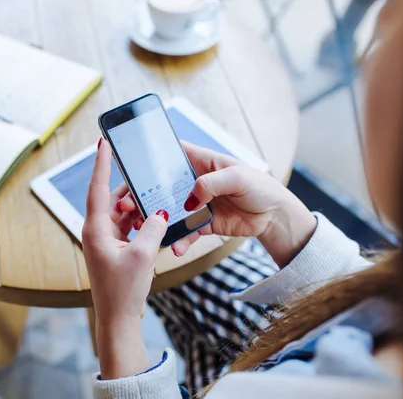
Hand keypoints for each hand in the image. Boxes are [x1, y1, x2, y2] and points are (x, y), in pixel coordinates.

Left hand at [82, 139, 167, 377]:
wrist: (118, 318)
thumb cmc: (124, 290)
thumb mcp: (143, 255)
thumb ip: (152, 228)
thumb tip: (160, 212)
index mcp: (95, 229)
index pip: (98, 188)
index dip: (101, 164)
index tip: (103, 143)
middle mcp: (96, 232)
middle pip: (111, 199)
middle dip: (128, 188)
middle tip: (143, 175)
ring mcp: (104, 241)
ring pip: (120, 213)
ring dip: (136, 208)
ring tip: (153, 200)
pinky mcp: (114, 250)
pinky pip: (126, 227)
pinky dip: (139, 222)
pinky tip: (153, 222)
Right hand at [116, 141, 316, 266]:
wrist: (274, 216)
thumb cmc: (260, 186)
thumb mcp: (238, 177)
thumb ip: (211, 183)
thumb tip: (190, 197)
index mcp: (200, 161)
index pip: (169, 155)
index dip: (149, 160)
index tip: (129, 170)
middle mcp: (193, 181)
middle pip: (161, 186)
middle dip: (143, 196)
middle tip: (128, 205)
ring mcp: (196, 203)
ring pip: (169, 211)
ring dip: (156, 221)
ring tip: (146, 230)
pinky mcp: (202, 223)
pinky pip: (185, 232)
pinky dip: (179, 240)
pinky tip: (175, 248)